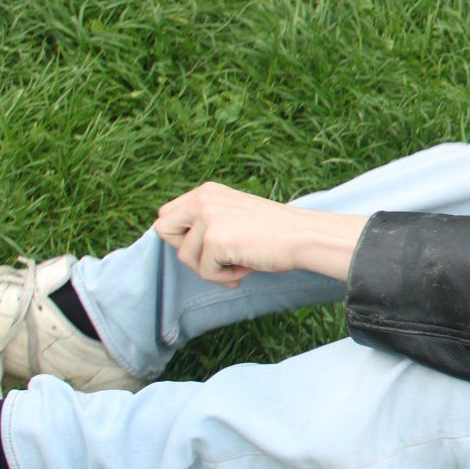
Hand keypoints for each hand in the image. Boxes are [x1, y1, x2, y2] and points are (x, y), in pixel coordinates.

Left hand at [153, 182, 367, 285]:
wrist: (304, 237)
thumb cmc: (275, 231)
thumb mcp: (234, 214)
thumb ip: (208, 220)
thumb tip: (180, 246)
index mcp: (207, 191)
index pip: (167, 215)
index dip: (183, 237)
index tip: (208, 246)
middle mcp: (204, 200)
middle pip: (165, 231)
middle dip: (187, 251)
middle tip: (215, 257)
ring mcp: (209, 219)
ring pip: (186, 257)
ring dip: (212, 268)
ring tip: (240, 262)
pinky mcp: (215, 241)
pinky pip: (205, 272)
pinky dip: (224, 277)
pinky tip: (246, 267)